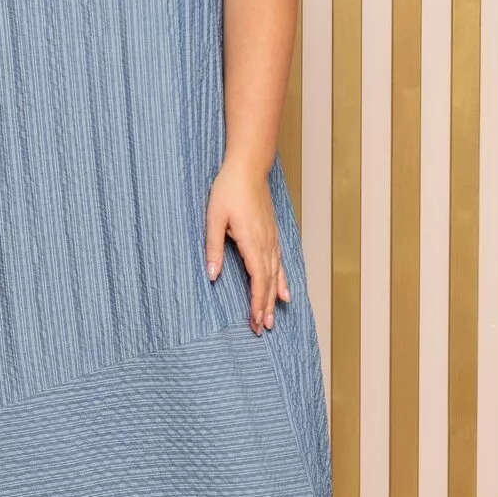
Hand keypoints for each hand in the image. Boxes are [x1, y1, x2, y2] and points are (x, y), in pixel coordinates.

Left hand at [204, 156, 289, 332]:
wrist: (248, 167)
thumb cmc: (228, 190)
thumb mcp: (214, 217)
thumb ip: (214, 247)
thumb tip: (212, 276)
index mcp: (251, 242)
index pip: (257, 280)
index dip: (257, 302)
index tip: (255, 321)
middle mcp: (266, 244)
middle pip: (268, 282)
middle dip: (265, 307)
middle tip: (262, 329)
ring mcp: (271, 239)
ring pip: (275, 275)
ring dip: (274, 299)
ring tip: (272, 319)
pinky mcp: (272, 234)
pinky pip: (280, 263)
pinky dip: (282, 281)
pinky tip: (285, 293)